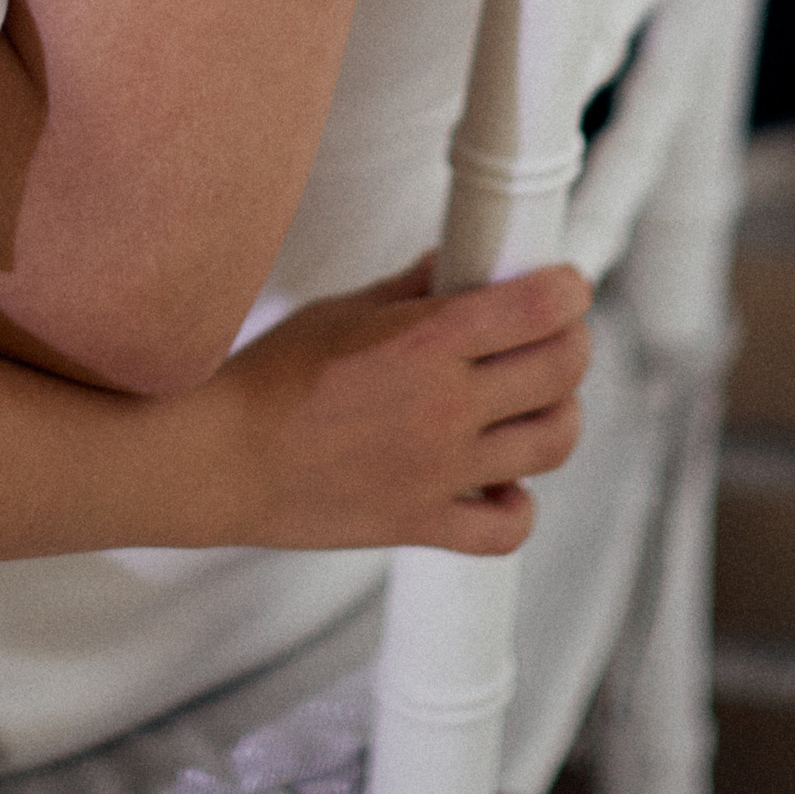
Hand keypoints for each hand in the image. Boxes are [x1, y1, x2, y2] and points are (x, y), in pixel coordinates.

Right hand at [214, 257, 592, 556]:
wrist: (222, 458)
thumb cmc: (269, 378)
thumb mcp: (343, 310)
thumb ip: (411, 288)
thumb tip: (454, 265)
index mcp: (426, 341)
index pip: (539, 307)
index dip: (568, 290)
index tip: (566, 286)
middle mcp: (445, 405)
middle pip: (561, 369)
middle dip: (572, 342)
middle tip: (557, 335)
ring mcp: (440, 469)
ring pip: (552, 441)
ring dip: (559, 414)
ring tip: (537, 401)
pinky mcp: (424, 522)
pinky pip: (507, 527)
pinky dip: (518, 504)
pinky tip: (500, 480)